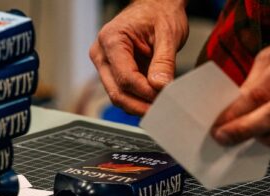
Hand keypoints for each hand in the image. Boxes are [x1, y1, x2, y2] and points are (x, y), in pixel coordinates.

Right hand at [89, 0, 188, 115]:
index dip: (145, 93)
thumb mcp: (168, 33)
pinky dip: (137, 100)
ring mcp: (104, 65)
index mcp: (111, 40)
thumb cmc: (159, 14)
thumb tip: (160, 86)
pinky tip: (152, 101)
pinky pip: (122, 93)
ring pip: (118, 96)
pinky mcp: (111, 73)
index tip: (164, 98)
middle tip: (162, 110)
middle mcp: (101, 54)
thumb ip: (164, 61)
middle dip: (140, 105)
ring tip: (160, 106)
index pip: (125, 78)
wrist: (154, 6)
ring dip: (138, 105)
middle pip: (117, 92)